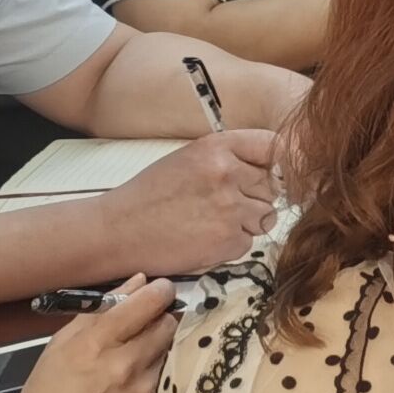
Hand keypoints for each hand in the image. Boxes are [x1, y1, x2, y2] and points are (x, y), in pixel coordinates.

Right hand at [16, 278, 179, 392]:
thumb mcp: (62, 344)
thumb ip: (101, 311)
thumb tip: (138, 283)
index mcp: (99, 343)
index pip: (148, 303)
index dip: (160, 291)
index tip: (161, 291)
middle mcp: (126, 365)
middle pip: (169, 325)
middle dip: (163, 319)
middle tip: (151, 325)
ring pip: (173, 354)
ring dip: (164, 350)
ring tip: (145, 357)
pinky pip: (170, 384)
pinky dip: (164, 377)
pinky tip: (147, 382)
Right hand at [94, 126, 279, 274]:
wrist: (117, 231)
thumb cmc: (150, 195)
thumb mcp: (190, 159)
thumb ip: (230, 158)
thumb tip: (273, 169)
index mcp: (218, 147)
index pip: (273, 146)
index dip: (276, 163)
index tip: (272, 175)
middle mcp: (228, 173)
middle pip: (272, 186)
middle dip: (255, 198)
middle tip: (221, 206)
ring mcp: (230, 208)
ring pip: (265, 216)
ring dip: (246, 223)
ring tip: (210, 222)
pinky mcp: (227, 241)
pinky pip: (249, 242)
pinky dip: (231, 246)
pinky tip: (204, 239)